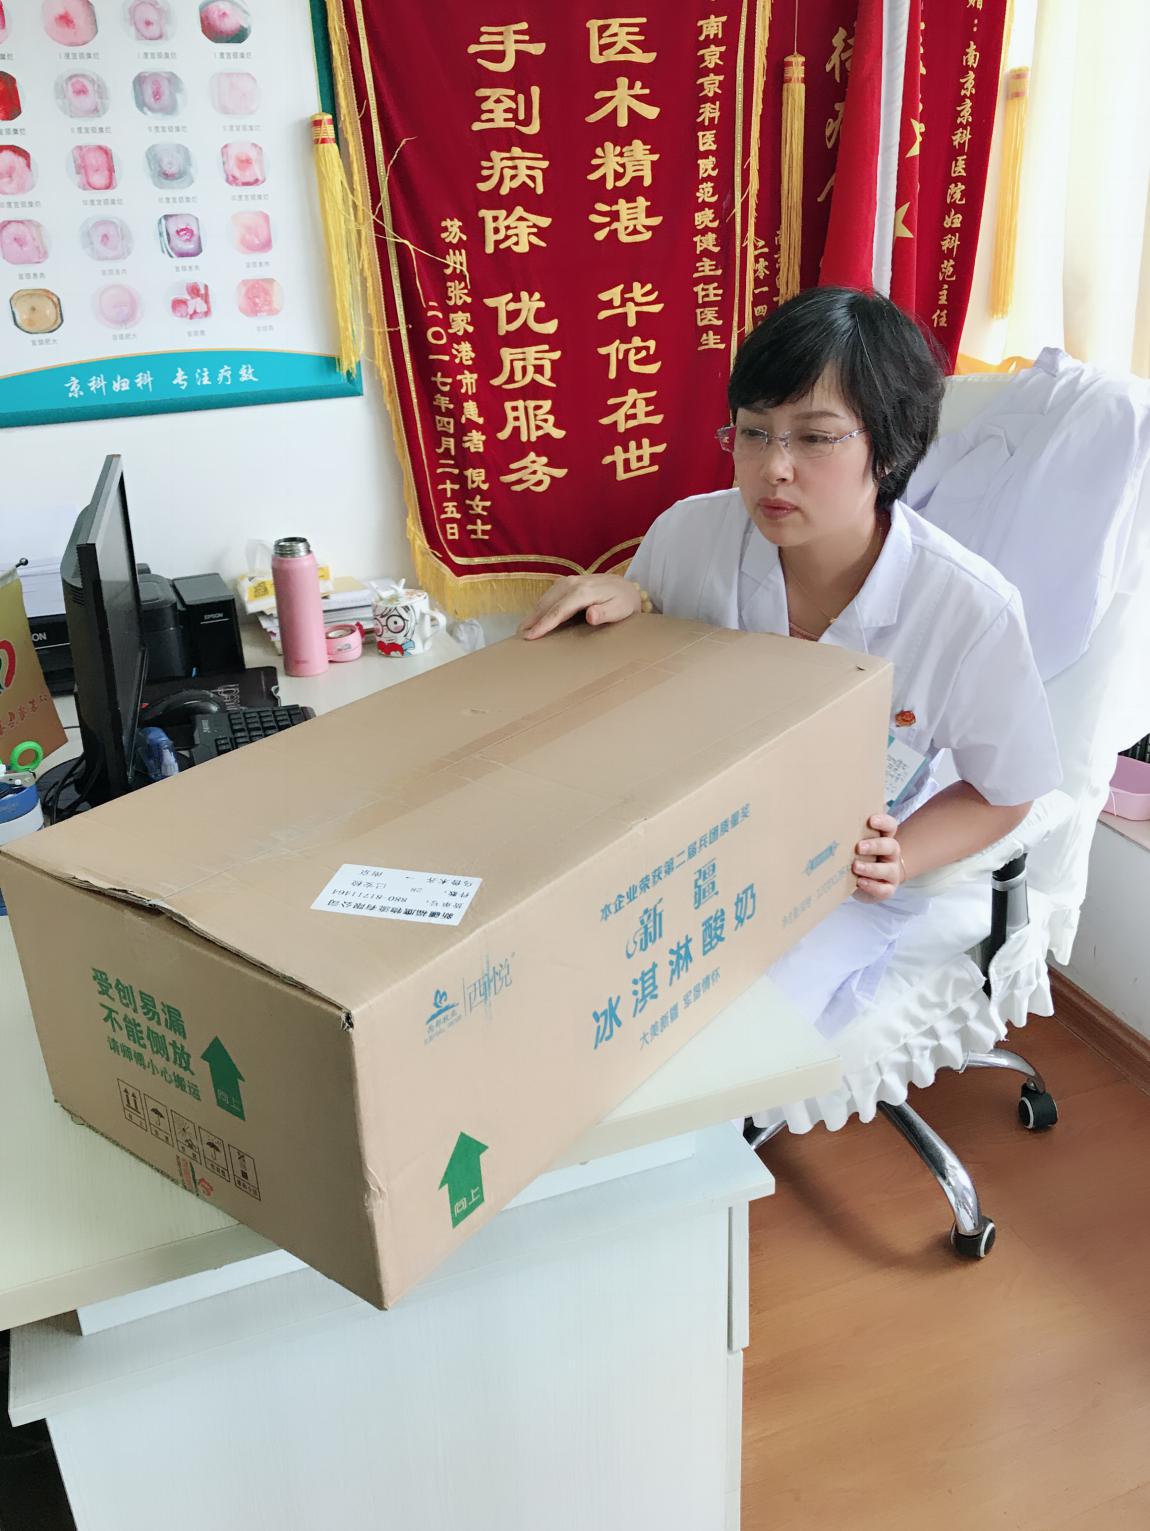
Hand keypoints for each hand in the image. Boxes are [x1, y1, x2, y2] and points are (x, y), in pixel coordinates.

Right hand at [519, 574, 640, 639]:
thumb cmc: (624, 603)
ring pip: (546, 598)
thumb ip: (606, 613)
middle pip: (548, 603)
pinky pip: (549, 595)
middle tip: (519, 635)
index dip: (544, 624)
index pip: (559, 610)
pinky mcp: (567, 582)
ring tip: (522, 628)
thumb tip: (591, 615)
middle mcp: (574, 583)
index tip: (531, 636)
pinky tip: (534, 616)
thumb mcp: (621, 610)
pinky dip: (540, 606)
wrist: (627, 588)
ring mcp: (569, 581)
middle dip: (532, 618)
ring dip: (533, 612)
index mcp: (584, 592)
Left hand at [852, 814, 904, 902]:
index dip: (883, 822)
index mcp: (884, 838)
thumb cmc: (859, 857)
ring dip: (871, 868)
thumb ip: (849, 836)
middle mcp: (891, 854)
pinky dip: (872, 886)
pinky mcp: (888, 889)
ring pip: (888, 869)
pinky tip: (860, 882)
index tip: (871, 820)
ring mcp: (892, 872)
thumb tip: (827, 824)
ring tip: (855, 867)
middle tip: (858, 847)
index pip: (890, 826)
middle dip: (875, 846)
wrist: (868, 881)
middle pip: (890, 846)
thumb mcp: (855, 844)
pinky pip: (884, 889)